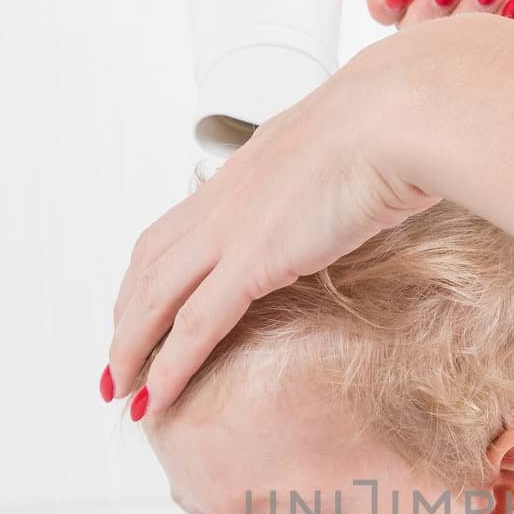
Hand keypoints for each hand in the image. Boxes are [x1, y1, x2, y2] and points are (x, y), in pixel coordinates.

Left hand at [105, 29, 443, 417]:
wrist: (396, 116)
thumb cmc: (393, 125)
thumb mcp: (349, 150)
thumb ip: (335, 175)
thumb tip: (359, 189)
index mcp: (244, 172)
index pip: (176, 229)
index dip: (150, 273)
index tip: (141, 305)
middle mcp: (224, 199)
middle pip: (149, 265)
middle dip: (126, 316)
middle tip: (118, 357)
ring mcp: (232, 229)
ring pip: (155, 298)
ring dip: (132, 348)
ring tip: (122, 388)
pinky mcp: (252, 260)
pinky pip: (196, 325)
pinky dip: (170, 366)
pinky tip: (158, 396)